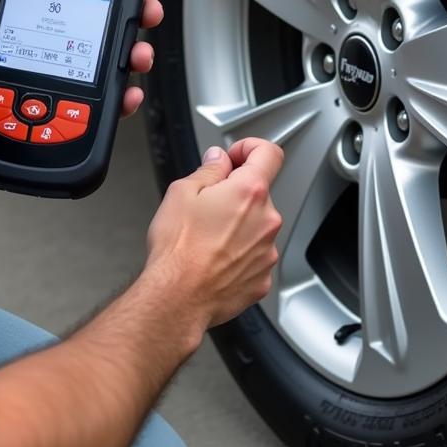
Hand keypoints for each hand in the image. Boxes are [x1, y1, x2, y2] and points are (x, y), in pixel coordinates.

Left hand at [0, 0, 163, 130]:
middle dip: (125, 30)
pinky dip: (106, 100)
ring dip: (123, 64)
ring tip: (133, 60)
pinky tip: (119, 94)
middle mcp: (34, 31)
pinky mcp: (33, 93)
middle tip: (139, 29)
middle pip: (93, 30)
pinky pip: (77, 99)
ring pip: (93, 66)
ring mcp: (36, 64)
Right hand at [144, 138, 283, 329]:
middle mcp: (267, 220)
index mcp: (250, 192)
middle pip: (258, 193)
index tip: (235, 156)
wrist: (178, 298)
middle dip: (235, 192)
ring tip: (206, 237)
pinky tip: (213, 258)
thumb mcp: (182, 192)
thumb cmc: (178, 250)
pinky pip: (254, 255)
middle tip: (206, 204)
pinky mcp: (263, 277)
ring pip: (256, 226)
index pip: (269, 153)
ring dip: (237, 225)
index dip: (250, 148)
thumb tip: (218, 160)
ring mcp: (267, 251)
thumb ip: (208, 170)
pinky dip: (238, 253)